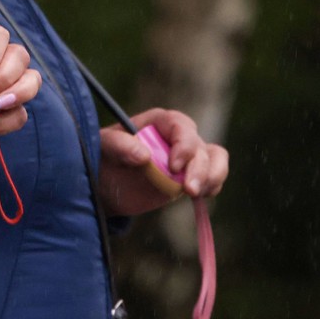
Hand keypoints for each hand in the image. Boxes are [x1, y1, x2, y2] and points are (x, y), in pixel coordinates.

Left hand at [97, 108, 229, 216]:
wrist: (106, 182)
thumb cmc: (104, 156)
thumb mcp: (104, 146)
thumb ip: (119, 145)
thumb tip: (143, 155)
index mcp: (159, 121)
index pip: (181, 127)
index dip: (183, 145)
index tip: (173, 167)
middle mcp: (178, 136)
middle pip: (200, 146)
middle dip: (199, 168)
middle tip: (188, 189)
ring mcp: (187, 157)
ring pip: (215, 158)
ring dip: (212, 176)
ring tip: (195, 193)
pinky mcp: (190, 176)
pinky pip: (213, 176)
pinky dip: (213, 185)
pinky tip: (201, 196)